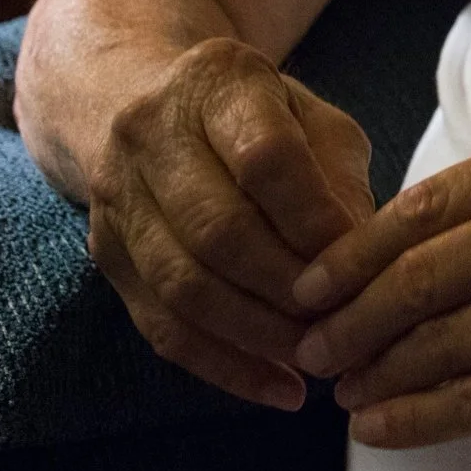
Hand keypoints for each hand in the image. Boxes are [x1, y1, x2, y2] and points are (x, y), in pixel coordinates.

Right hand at [85, 37, 374, 408]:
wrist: (143, 100)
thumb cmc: (260, 118)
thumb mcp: (314, 123)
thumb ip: (339, 181)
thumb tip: (367, 262)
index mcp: (217, 82)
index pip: (265, 157)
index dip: (314, 219)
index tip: (361, 264)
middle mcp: (149, 134)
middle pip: (218, 229)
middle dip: (288, 288)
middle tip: (346, 325)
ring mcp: (116, 197)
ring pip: (184, 285)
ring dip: (258, 336)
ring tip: (320, 362)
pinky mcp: (104, 255)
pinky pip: (161, 326)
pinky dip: (223, 366)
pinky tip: (279, 389)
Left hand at [291, 131, 470, 447]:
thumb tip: (378, 254)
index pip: (422, 206)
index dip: (350, 255)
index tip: (309, 288)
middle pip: (416, 276)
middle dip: (346, 321)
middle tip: (311, 350)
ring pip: (435, 341)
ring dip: (374, 374)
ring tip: (343, 391)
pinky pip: (469, 399)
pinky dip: (411, 419)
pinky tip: (376, 428)